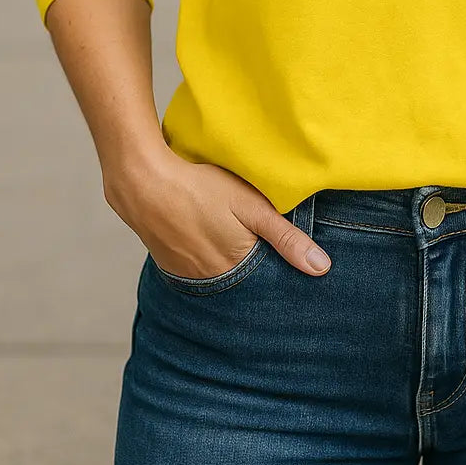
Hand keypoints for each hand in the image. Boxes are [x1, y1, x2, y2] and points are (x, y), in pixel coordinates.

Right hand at [103, 148, 331, 277]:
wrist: (143, 183)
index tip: (284, 252)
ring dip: (227, 259)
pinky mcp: (169, 264)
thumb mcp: (251, 206)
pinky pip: (195, 267)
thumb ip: (286, 237)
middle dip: (253, 264)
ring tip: (228, 233)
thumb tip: (321, 268)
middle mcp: (211, 281)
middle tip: (254, 237)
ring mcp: (187, 275)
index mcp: (236, 269)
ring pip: (218, 273)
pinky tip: (205, 233)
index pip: (267, 279)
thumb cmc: (201, 189)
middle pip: (243, 278)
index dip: (276, 263)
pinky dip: (204, 255)